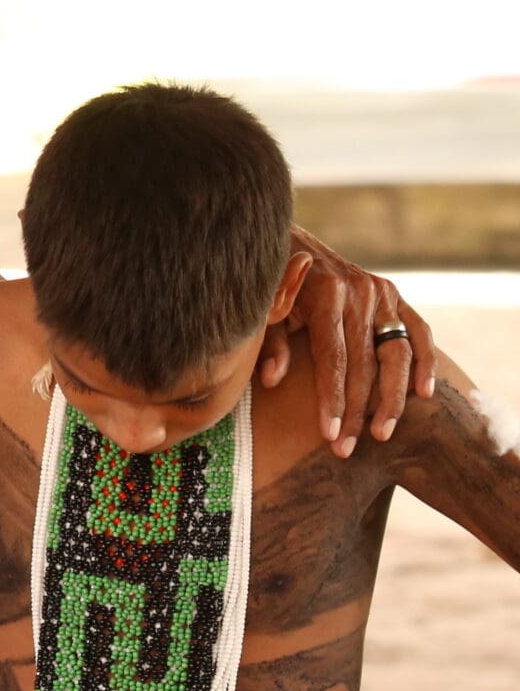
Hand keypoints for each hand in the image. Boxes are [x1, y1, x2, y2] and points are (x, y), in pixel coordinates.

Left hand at [259, 228, 434, 456]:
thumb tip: (272, 379)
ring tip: (383, 433)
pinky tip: (425, 394)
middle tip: (348, 448)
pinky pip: (419, 332)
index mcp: (324, 294)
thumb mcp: (263, 309)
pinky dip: (425, 362)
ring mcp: (381, 292)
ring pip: (396, 354)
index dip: (332, 400)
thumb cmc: (269, 284)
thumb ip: (270, 342)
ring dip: (393, 398)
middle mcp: (358, 292)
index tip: (331, 435)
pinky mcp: (394, 294)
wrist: (288, 241)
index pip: (333, 359)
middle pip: (365, 364)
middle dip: (358, 410)